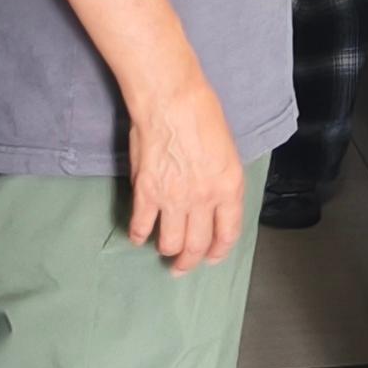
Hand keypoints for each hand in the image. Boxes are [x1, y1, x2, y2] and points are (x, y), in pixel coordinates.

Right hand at [122, 77, 247, 273]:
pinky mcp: (146, 193)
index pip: (227, 234)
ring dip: (167, 251)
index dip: (218, 251)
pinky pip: (141, 226)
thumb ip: (220, 182)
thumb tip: (211, 203)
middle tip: (182, 267)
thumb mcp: (227, 151)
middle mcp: (204, 199)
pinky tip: (138, 236)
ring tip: (164, 251)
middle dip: (190, 261)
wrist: (171, 99)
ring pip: (171, 243)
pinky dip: (138, 235)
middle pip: (197, 245)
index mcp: (229, 188)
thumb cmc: (201, 114)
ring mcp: (173, 199)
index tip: (212, 257)